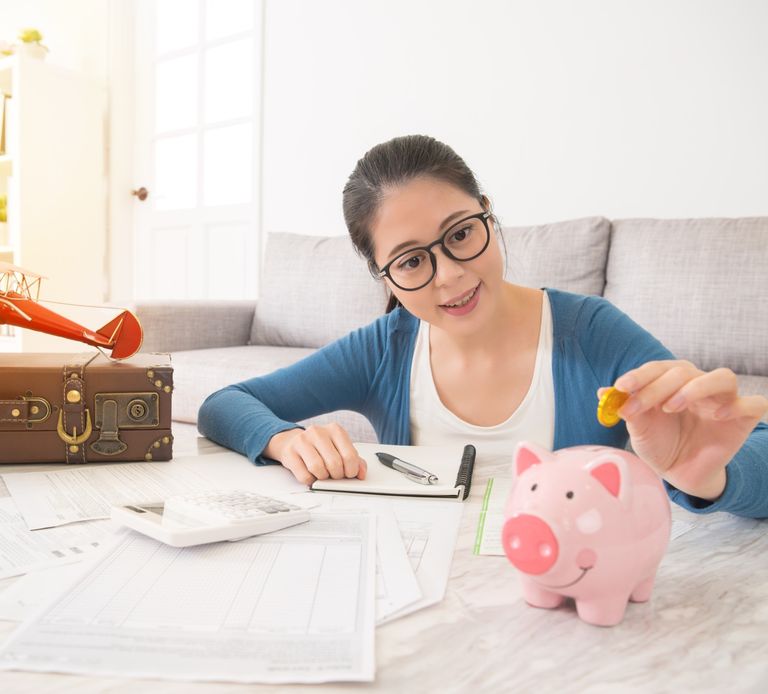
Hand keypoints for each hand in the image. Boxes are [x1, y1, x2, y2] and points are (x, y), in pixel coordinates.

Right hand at [264, 423, 367, 485]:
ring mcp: (302, 441)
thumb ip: (355, 460)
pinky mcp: (290, 452)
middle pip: (334, 463)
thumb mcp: (339, 449)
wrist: (292, 442)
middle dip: (337, 475)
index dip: (352, 470)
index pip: (350, 455)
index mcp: (335, 430)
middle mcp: (318, 432)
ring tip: (323, 474)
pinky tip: (311, 475)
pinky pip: (304, 476)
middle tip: (335, 475)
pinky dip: (310, 480)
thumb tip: (362, 473)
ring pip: (318, 469)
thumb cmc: (320, 447)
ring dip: (323, 478)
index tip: (349, 474)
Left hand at [601, 360, 767, 500]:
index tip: (620, 387)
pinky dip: (739, 404)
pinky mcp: (742, 420)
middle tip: (638, 406)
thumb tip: (603, 393)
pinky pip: (753, 404)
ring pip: (723, 377)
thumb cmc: (660, 445)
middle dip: (656, 387)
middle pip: (684, 371)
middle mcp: (698, 386)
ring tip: (671, 406)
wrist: (679, 474)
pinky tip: (718, 414)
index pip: (658, 368)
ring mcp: (723, 401)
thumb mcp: (640, 430)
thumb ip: (628, 409)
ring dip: (696, 387)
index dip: (639, 375)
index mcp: (672, 383)